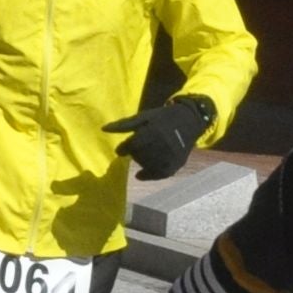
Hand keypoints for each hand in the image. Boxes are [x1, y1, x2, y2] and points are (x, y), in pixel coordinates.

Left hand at [102, 91, 217, 180]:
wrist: (189, 121)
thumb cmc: (161, 118)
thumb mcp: (143, 117)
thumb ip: (123, 124)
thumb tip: (103, 129)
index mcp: (152, 131)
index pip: (131, 146)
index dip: (124, 149)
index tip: (121, 150)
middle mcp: (162, 144)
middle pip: (139, 156)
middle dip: (134, 154)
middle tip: (136, 150)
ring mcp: (170, 155)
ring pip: (148, 166)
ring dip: (141, 162)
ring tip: (144, 155)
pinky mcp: (176, 164)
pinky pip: (159, 174)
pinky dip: (148, 176)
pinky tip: (140, 175)